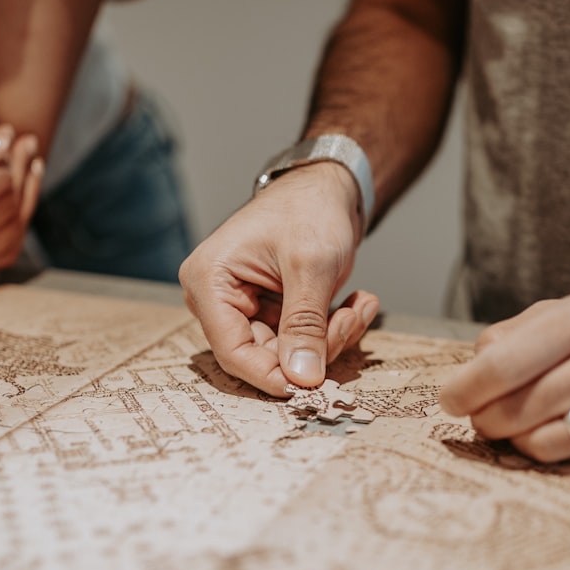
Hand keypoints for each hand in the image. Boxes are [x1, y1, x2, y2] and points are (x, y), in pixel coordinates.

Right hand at [0, 125, 41, 282]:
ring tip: (31, 169)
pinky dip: (14, 229)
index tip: (13, 131)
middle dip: (23, 171)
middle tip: (28, 144)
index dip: (9, 154)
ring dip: (26, 200)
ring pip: (13, 232)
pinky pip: (1, 255)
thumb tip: (5, 143)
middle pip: (9, 205)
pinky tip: (15, 204)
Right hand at [179, 163, 379, 395]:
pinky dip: (333, 328)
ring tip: (361, 305)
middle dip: (316, 345)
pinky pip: (301, 338)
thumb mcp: (310, 266)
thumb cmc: (309, 208)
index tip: (312, 384)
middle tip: (353, 320)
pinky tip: (357, 302)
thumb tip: (301, 377)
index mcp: (209, 282)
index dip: (271, 374)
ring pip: (288, 351)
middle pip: (264, 354)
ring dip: (332, 336)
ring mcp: (245, 306)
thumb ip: (304, 324)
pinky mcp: (272, 310)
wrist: (328, 184)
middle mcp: (219, 298)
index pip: (232, 351)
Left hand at [438, 290, 569, 462]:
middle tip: (480, 417)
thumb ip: (516, 335)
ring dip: (515, 440)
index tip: (449, 399)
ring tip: (516, 425)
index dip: (466, 388)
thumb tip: (469, 371)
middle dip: (486, 419)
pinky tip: (557, 433)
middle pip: (518, 409)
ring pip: (542, 443)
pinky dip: (553, 451)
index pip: (505, 363)